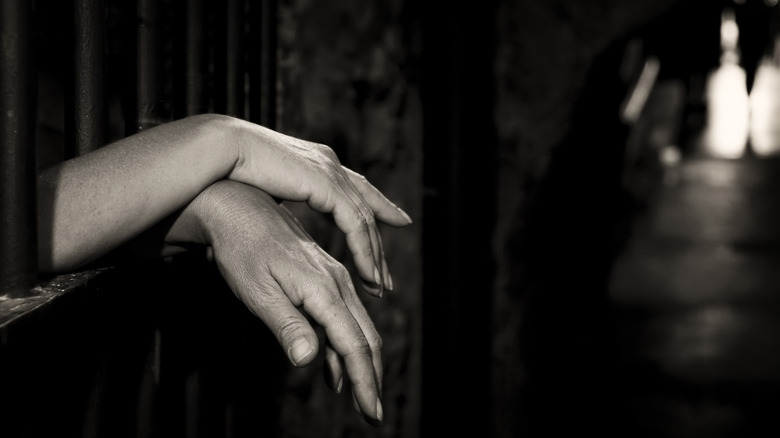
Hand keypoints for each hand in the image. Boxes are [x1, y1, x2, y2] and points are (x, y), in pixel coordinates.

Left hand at [169, 180, 384, 424]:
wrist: (240, 208)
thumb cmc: (243, 251)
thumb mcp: (258, 292)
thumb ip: (287, 325)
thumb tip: (308, 359)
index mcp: (324, 290)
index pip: (353, 344)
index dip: (364, 381)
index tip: (372, 413)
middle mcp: (337, 284)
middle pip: (365, 338)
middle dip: (370, 378)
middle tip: (372, 414)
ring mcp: (333, 280)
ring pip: (357, 328)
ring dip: (360, 365)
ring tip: (358, 399)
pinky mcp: (324, 278)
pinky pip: (342, 318)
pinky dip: (343, 348)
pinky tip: (333, 370)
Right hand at [225, 118, 411, 295]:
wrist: (220, 152)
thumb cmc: (229, 172)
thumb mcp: (266, 184)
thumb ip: (285, 193)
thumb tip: (283, 211)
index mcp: (316, 161)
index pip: (357, 188)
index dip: (378, 206)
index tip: (398, 224)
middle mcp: (329, 163)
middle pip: (367, 206)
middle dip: (376, 245)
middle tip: (384, 280)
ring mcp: (330, 170)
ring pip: (365, 219)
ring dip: (373, 256)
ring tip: (378, 287)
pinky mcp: (327, 183)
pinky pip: (355, 223)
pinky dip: (363, 250)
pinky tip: (366, 274)